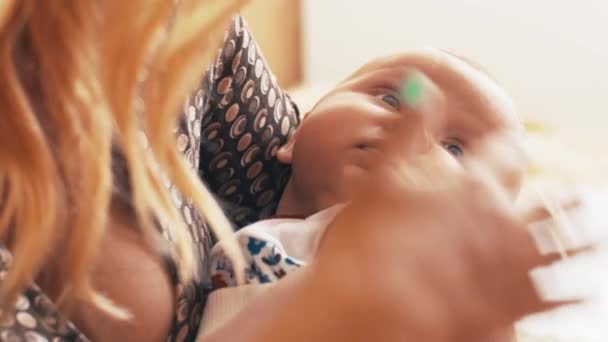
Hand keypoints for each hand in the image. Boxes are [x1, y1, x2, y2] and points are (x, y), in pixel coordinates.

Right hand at [315, 71, 574, 340]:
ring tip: (587, 239)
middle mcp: (502, 226)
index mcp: (472, 188)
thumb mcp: (380, 176)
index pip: (504, 151)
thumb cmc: (365, 242)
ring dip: (575, 241)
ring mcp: (510, 274)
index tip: (501, 148)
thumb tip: (424, 84)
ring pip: (562, 252)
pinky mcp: (507, 314)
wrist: (362, 311)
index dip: (504, 146)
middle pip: (549, 205)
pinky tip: (571, 291)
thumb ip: (409, 128)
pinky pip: (553, 301)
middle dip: (561, 200)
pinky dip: (565, 293)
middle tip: (573, 197)